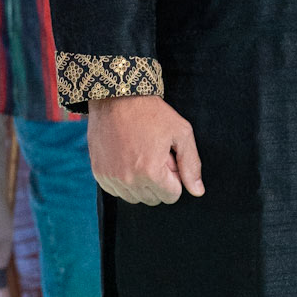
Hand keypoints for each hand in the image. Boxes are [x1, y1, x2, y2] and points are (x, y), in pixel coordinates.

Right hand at [88, 94, 204, 204]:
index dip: (174, 176)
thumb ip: (191, 165)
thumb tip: (197, 191)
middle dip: (159, 181)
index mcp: (151, 172)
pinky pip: (117, 191)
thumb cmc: (151, 113)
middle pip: (154, 199)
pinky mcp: (99, 173)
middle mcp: (129, 179)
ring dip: (142, 183)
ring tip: (141, 156)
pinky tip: (127, 159)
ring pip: (135, 197)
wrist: (117, 97)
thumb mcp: (181, 133)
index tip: (168, 157)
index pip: (172, 196)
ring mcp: (111, 177)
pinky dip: (125, 181)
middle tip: (155, 154)